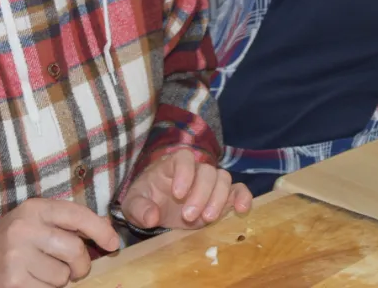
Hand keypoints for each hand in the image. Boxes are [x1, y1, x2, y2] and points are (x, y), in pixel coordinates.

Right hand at [0, 198, 118, 287]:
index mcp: (32, 209)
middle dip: (80, 265)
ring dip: (58, 280)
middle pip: (75, 249)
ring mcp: (15, 257)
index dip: (100, 229)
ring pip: (63, 275)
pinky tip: (30, 283)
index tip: (113, 244)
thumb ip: (65, 224)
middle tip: (71, 270)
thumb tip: (107, 229)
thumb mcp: (35, 225)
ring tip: (39, 274)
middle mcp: (23, 229)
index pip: (76, 214)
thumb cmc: (13, 247)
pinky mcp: (14, 283)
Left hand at [120, 149, 252, 230]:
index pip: (184, 158)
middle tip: (188, 216)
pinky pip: (238, 190)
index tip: (177, 194)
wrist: (156, 208)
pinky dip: (243, 197)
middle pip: (207, 171)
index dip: (185, 173)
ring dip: (218, 199)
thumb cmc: (147, 200)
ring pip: (224, 179)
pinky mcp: (222, 197)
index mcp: (173, 164)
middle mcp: (195, 169)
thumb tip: (151, 217)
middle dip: (200, 194)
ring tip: (207, 219)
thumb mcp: (134, 205)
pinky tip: (242, 210)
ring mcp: (210, 182)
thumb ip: (139, 209)